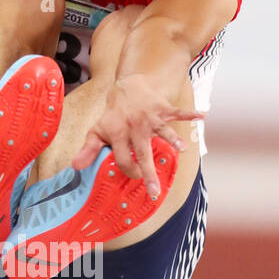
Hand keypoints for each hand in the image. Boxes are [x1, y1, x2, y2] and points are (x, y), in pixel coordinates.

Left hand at [71, 74, 201, 199]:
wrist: (127, 87)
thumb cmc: (113, 115)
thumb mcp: (97, 131)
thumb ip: (89, 150)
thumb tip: (75, 168)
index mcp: (117, 134)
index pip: (122, 158)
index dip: (127, 170)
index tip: (135, 178)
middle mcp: (133, 127)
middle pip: (142, 153)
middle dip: (148, 173)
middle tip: (155, 192)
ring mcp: (149, 117)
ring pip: (162, 130)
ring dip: (172, 138)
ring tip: (182, 148)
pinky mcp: (162, 108)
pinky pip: (177, 111)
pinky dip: (190, 113)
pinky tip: (202, 115)